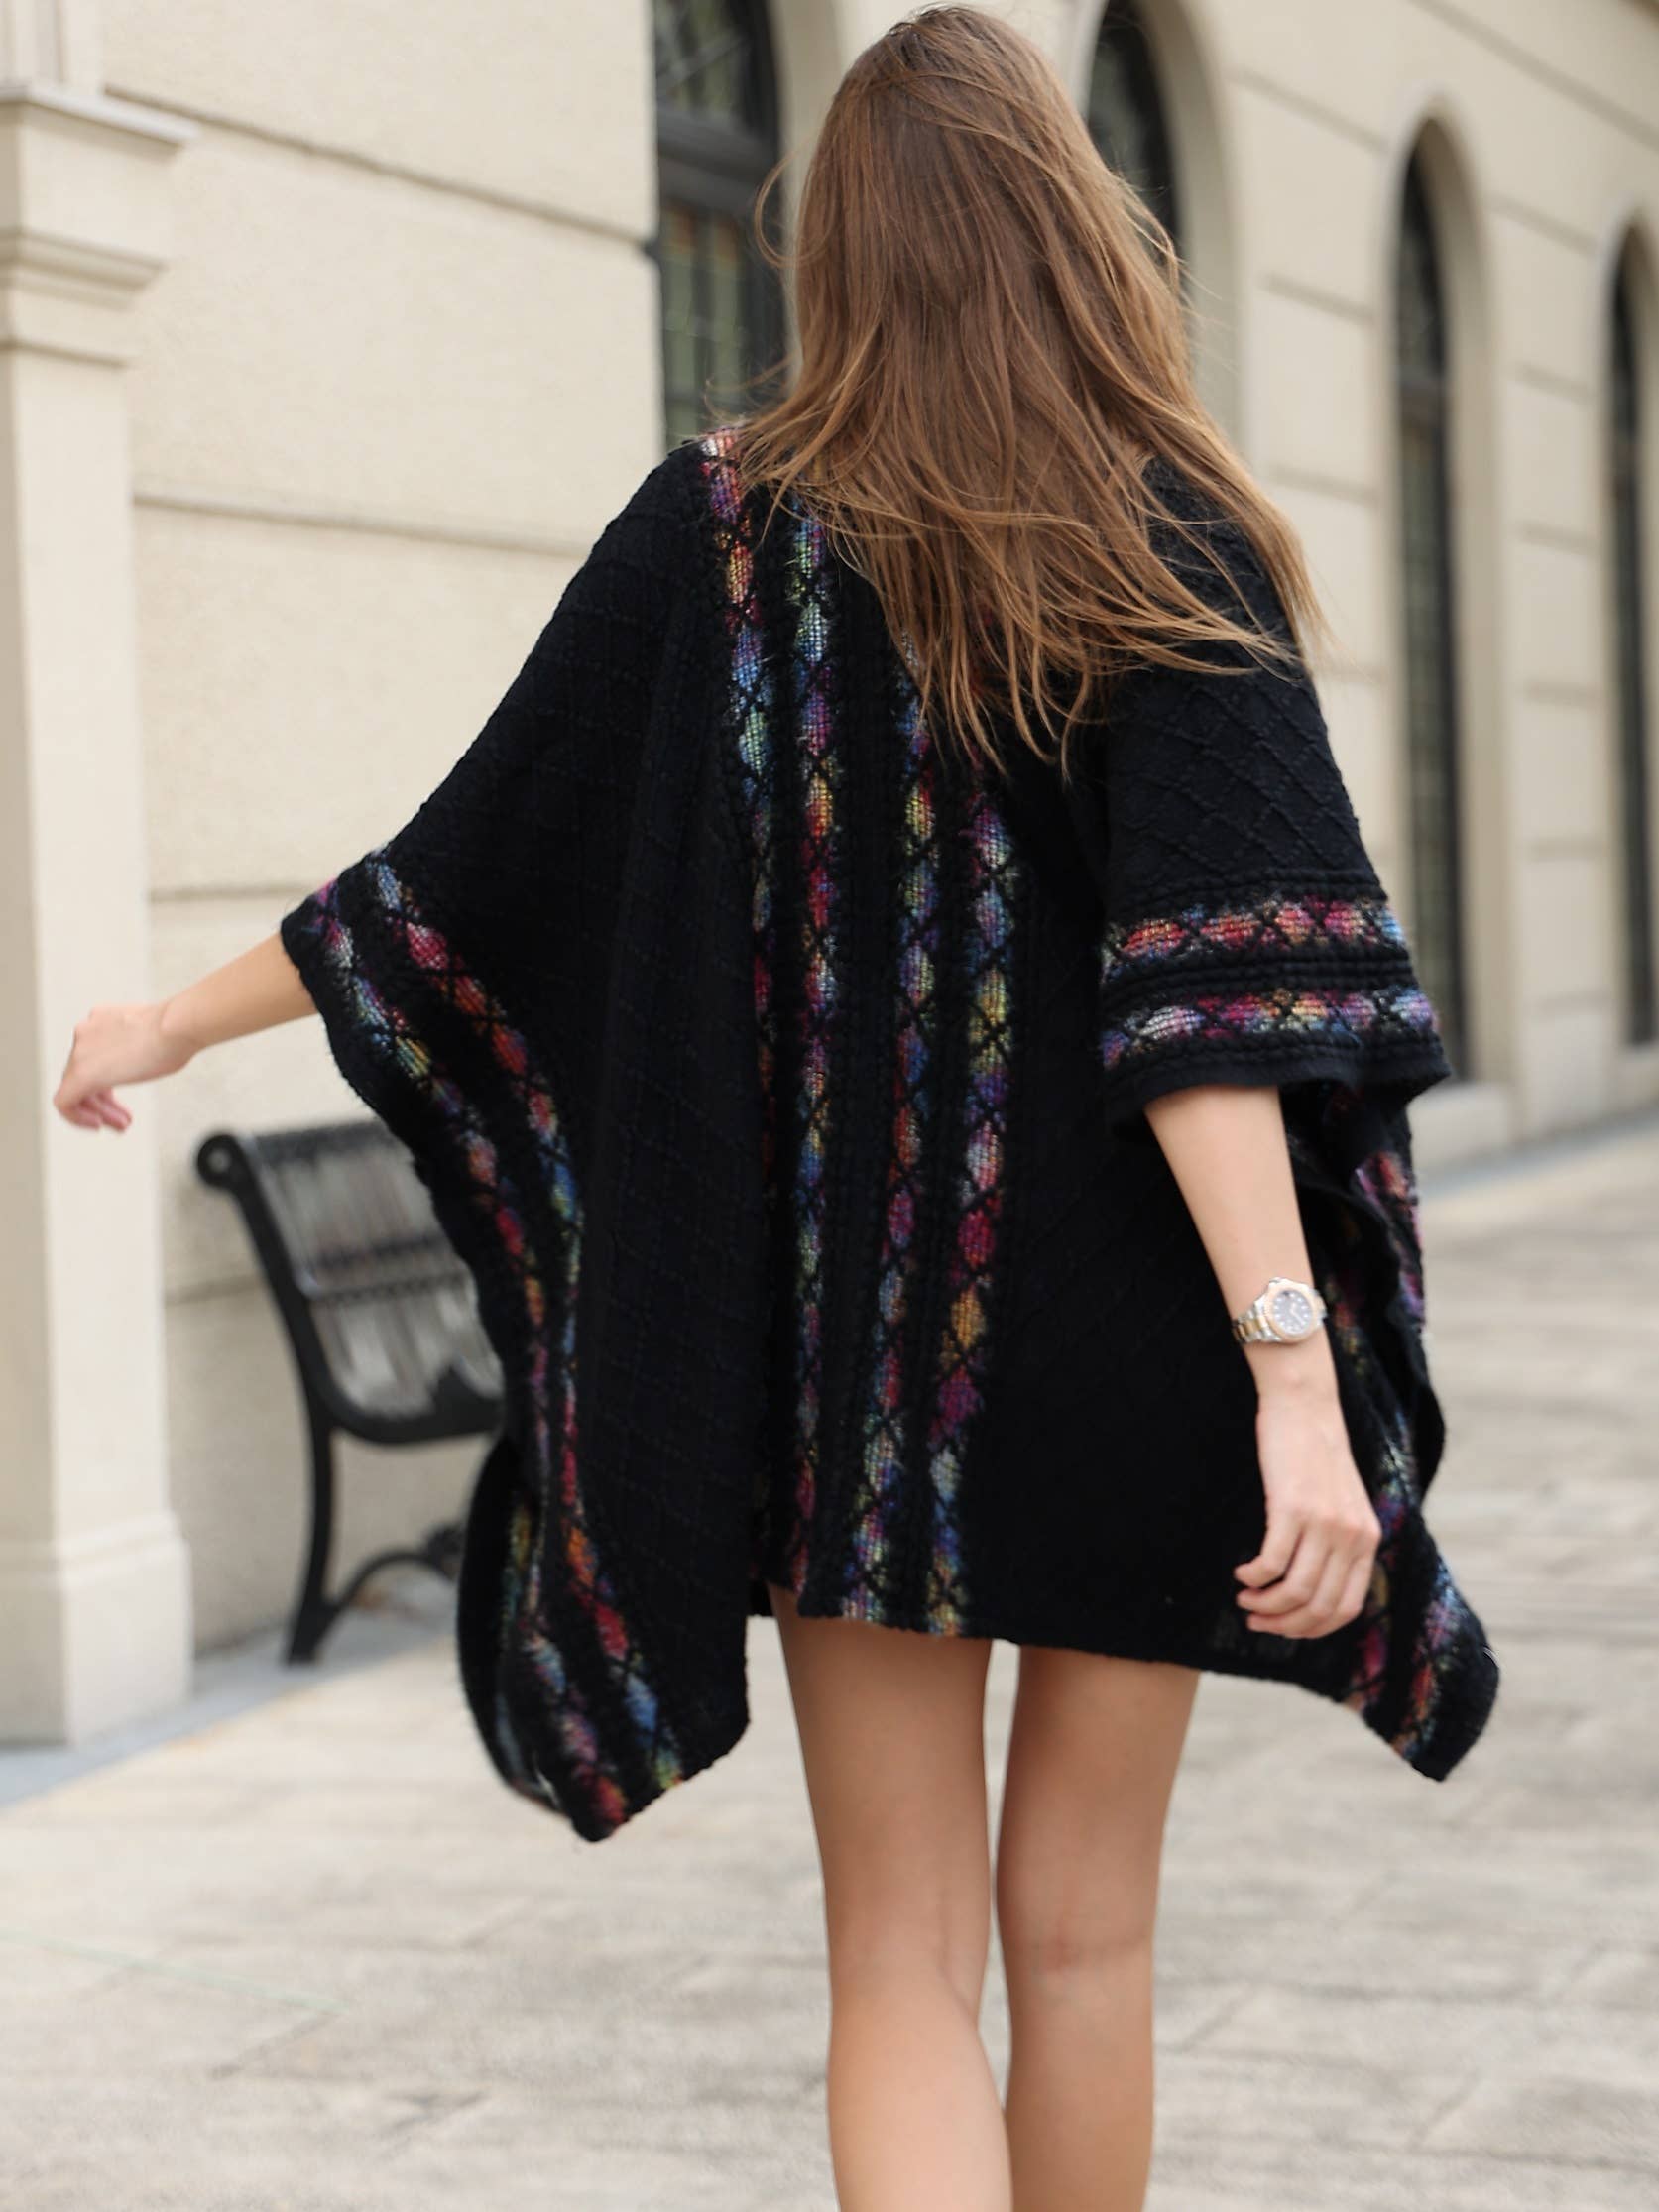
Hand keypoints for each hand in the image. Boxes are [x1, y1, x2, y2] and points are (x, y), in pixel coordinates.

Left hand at [53, 1000, 195, 1132]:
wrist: (176, 1027)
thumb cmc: (176, 1031)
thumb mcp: (151, 1035)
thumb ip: (137, 1046)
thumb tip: (145, 1061)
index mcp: (101, 1021)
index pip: (94, 1057)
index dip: (106, 1080)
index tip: (120, 1094)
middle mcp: (86, 1034)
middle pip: (83, 1075)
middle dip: (104, 1100)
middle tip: (122, 1118)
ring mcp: (80, 1052)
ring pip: (75, 1089)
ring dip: (97, 1110)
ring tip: (118, 1125)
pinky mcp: (81, 1074)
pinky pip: (64, 1101)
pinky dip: (77, 1117)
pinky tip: (96, 1125)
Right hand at [1233, 1358, 1380, 1639]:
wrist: (1305, 1405)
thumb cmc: (1314, 1453)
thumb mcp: (1342, 1501)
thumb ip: (1339, 1540)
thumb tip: (1313, 1586)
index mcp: (1368, 1539)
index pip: (1347, 1608)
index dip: (1312, 1628)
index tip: (1285, 1628)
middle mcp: (1351, 1536)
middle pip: (1319, 1607)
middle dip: (1284, 1625)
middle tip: (1257, 1621)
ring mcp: (1324, 1523)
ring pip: (1294, 1592)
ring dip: (1265, 1606)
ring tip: (1245, 1599)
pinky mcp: (1292, 1508)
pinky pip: (1271, 1563)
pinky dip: (1253, 1577)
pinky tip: (1240, 1571)